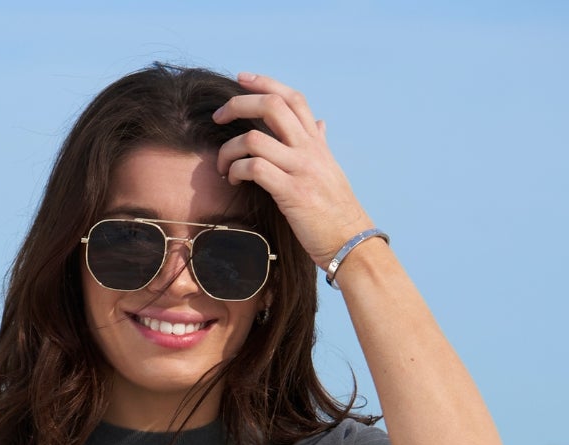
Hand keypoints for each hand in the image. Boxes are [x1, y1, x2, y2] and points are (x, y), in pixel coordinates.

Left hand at [212, 73, 373, 266]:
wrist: (351, 241)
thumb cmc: (336, 211)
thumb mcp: (330, 169)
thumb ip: (320, 144)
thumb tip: (321, 123)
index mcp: (316, 142)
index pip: (292, 98)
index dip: (265, 82)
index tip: (241, 79)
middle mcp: (309, 149)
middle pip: (272, 106)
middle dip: (238, 104)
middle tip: (217, 117)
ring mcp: (300, 169)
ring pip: (255, 138)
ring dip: (229, 149)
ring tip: (223, 166)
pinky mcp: (291, 192)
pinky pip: (255, 168)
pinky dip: (236, 170)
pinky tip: (233, 180)